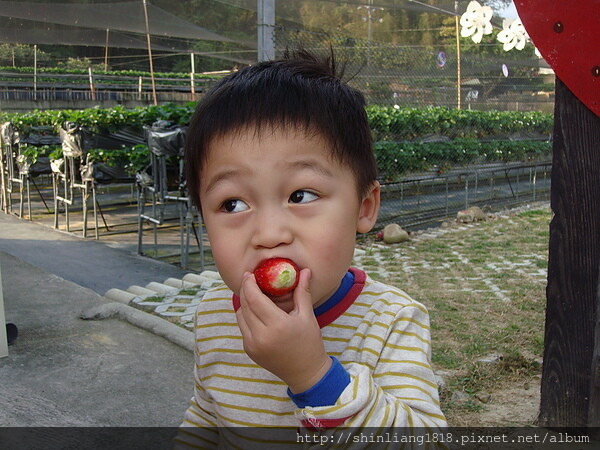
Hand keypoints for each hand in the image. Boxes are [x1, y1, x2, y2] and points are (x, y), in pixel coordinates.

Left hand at [236, 268, 331, 393]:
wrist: (305, 372)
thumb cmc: (309, 342)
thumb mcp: (307, 316)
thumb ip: (302, 292)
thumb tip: (305, 271)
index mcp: (277, 324)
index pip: (254, 298)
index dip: (249, 284)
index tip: (250, 274)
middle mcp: (261, 335)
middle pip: (244, 305)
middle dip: (245, 290)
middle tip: (249, 279)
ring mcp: (253, 344)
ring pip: (240, 316)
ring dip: (244, 303)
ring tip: (252, 294)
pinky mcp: (249, 350)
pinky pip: (242, 327)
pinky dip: (246, 317)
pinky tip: (256, 311)